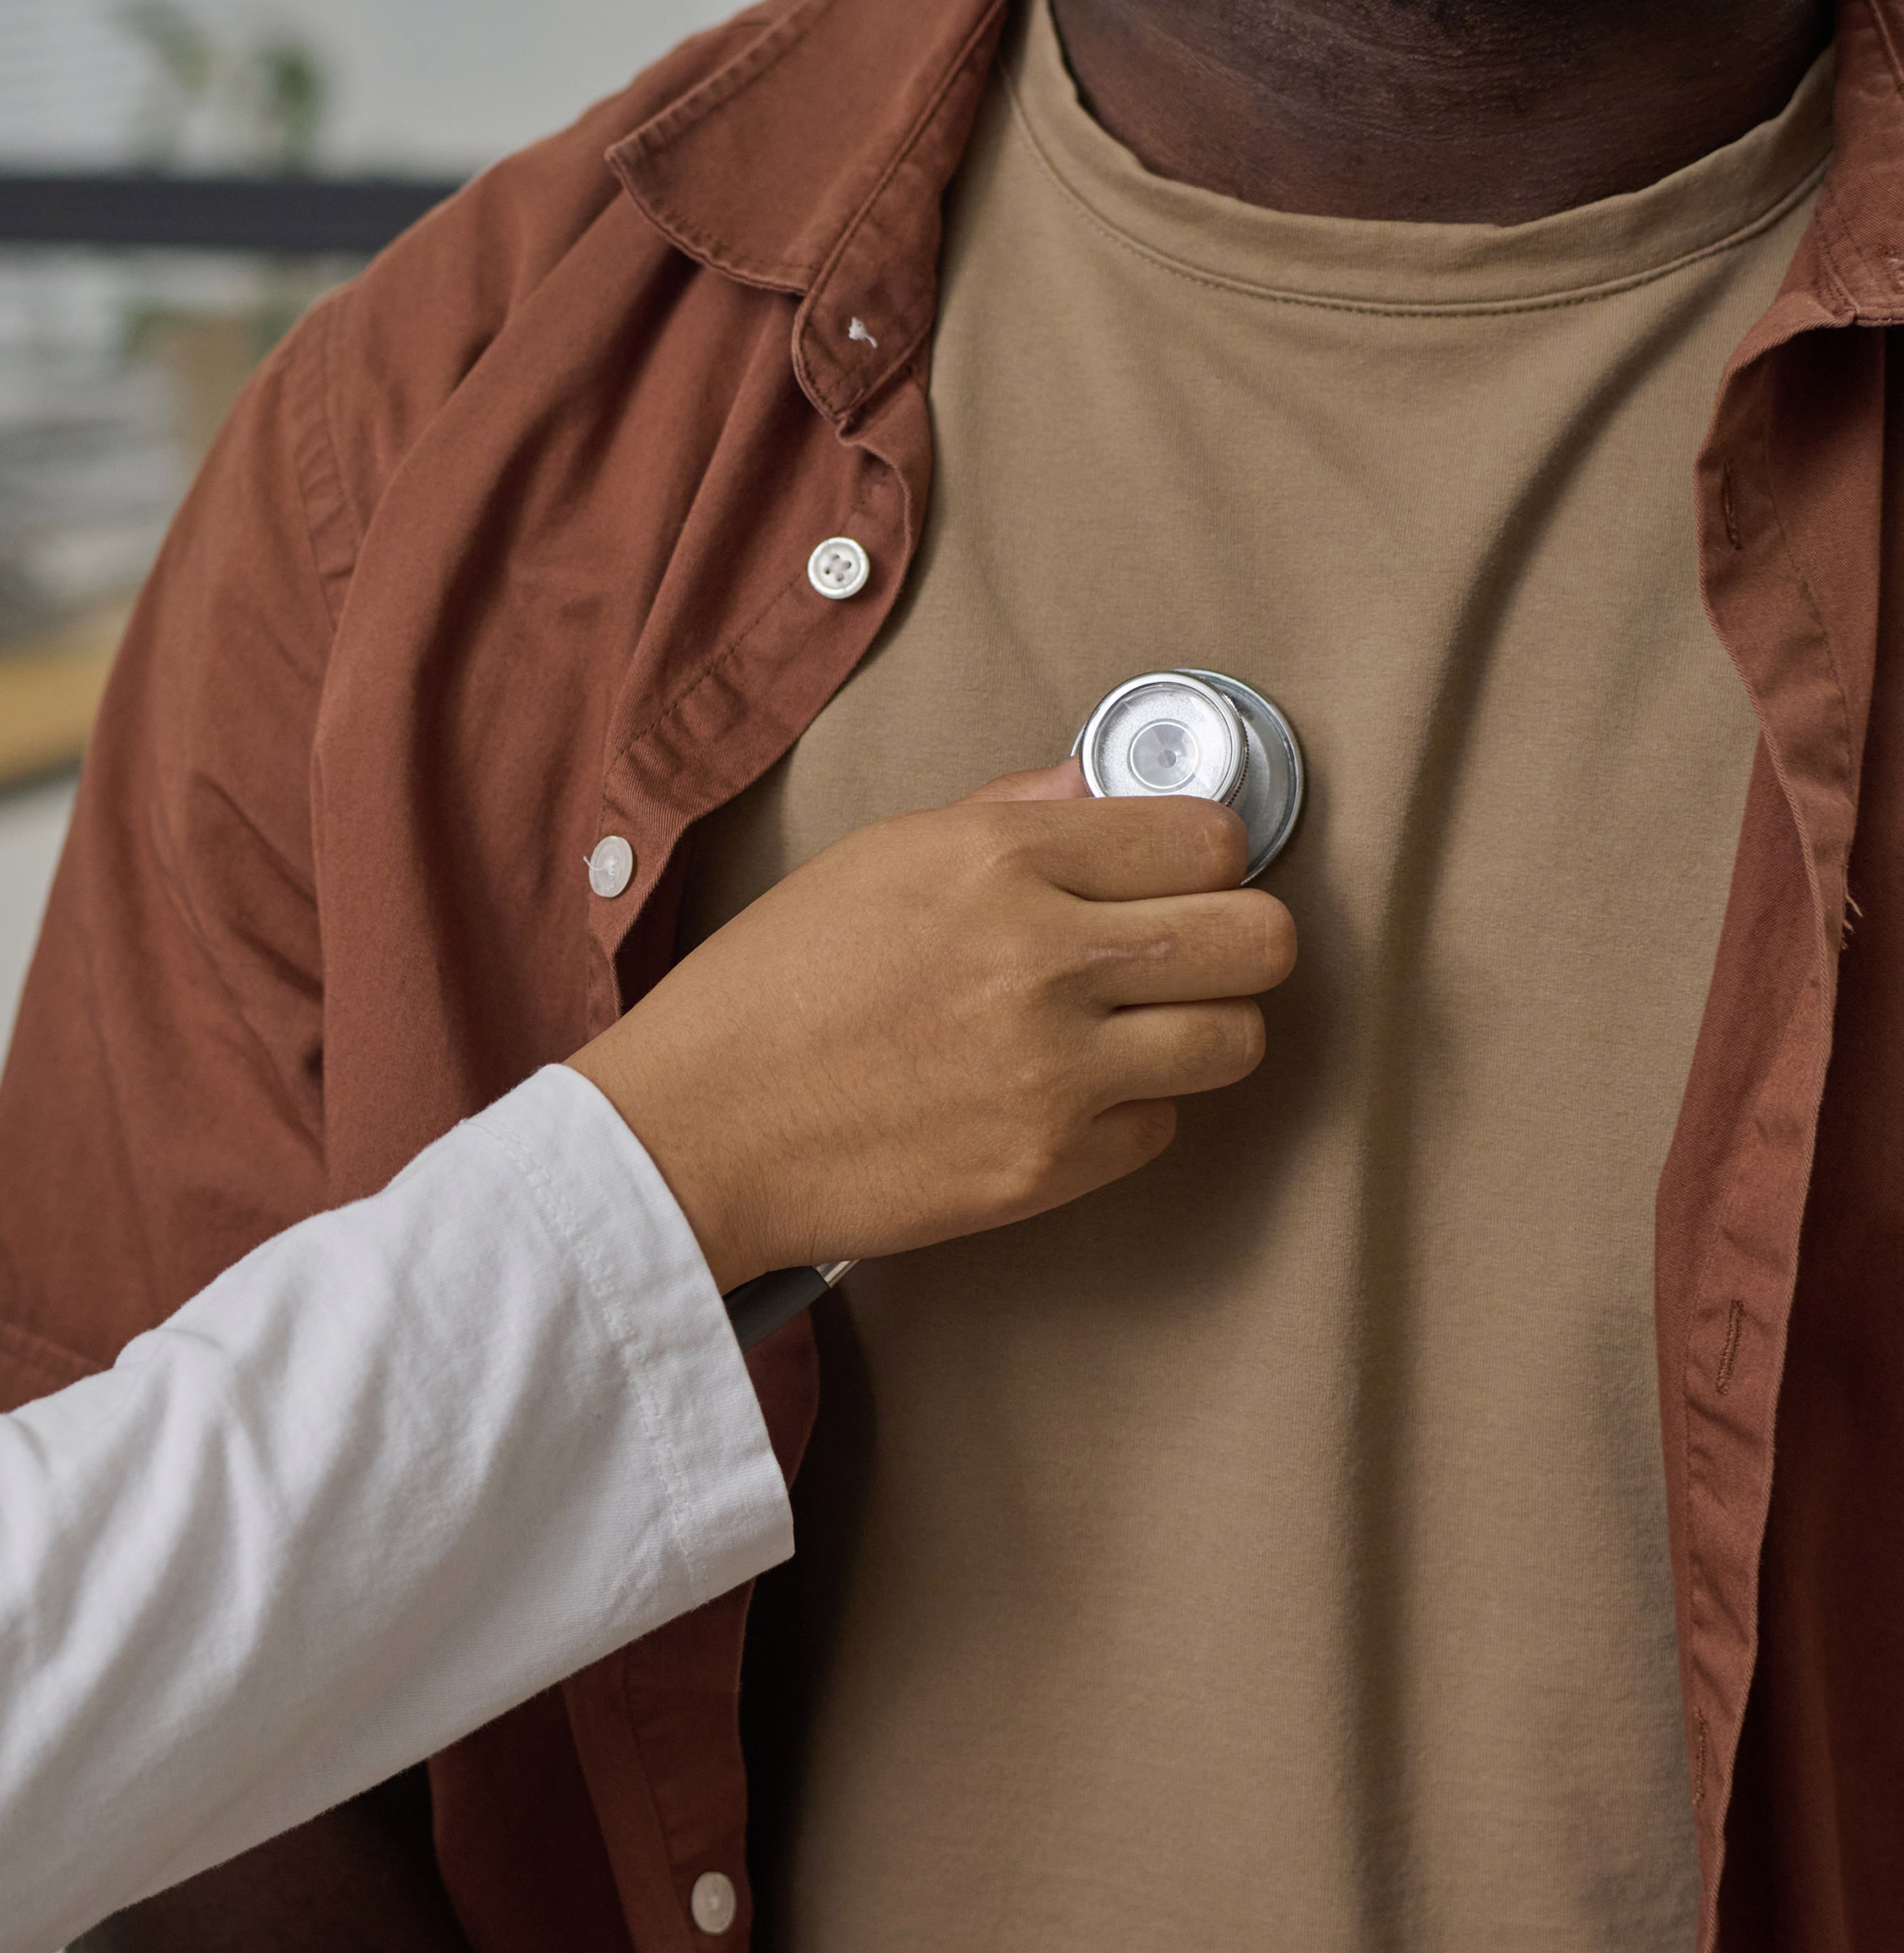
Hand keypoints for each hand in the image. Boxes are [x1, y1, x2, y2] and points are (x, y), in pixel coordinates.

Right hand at [570, 759, 1295, 1289]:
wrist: (693, 1130)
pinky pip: (1160, 1128)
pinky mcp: (1048, 1165)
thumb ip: (1006, 816)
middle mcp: (1043, 955)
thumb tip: (1101, 787)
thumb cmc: (767, 990)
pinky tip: (1052, 1098)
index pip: (1207, 835)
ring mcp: (1054, 1069)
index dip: (1204, 857)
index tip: (1177, 877)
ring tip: (1130, 1033)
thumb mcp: (875, 859)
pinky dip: (1124, 1115)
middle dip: (1234, 942)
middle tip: (1184, 955)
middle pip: (1260, 938)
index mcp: (997, 858)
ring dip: (1196, 1033)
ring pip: (1237, 1040)